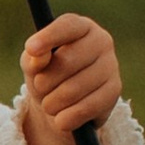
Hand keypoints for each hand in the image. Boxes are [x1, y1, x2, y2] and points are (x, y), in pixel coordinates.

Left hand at [18, 13, 122, 144]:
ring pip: (72, 90)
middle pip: (66, 61)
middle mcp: (101, 40)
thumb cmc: (48, 77)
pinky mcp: (114, 91)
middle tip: (41, 88)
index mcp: (81, 27)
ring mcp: (111, 65)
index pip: (67, 26)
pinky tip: (62, 118)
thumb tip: (37, 55)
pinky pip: (83, 109)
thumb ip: (32, 59)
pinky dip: (65, 119)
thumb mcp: (33, 66)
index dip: (49, 37)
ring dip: (51, 104)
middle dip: (44, 82)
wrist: (65, 107)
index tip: (31, 49)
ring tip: (50, 104)